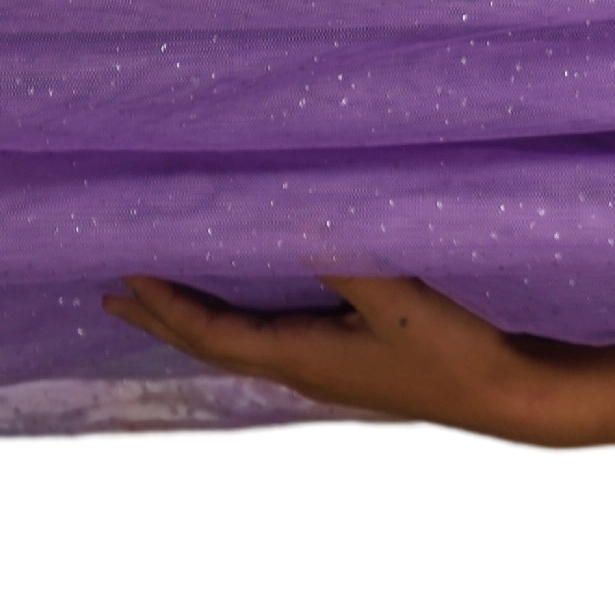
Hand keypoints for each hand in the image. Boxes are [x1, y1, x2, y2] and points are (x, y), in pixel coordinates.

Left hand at [103, 272, 558, 443]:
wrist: (505, 396)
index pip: (212, 333)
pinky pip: (266, 349)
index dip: (166, 305)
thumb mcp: (396, 300)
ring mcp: (322, 375)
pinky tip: (248, 320)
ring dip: (191, 327)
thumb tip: (287, 217)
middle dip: (159, 322)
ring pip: (236, 351)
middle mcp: (299, 371)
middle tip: (110, 300)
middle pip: (210, 349)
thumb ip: (340, 258)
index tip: (126, 273)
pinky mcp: (345, 369)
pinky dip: (233, 331)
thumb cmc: (451, 352)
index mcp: (300, 356)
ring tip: (158, 308)